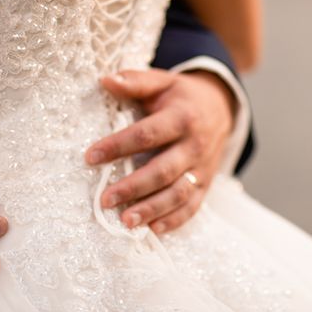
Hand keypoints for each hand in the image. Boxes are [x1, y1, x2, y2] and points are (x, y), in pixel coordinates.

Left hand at [86, 69, 234, 233]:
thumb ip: (135, 82)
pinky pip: (192, 206)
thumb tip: (105, 80)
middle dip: (134, 187)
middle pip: (163, 170)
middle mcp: (195, 145)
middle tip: (105, 200)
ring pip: (178, 193)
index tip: (90, 156)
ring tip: (126, 221)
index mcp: (182, 118)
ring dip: (152, 209)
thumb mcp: (162, 81)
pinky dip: (174, 220)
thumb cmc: (181, 96)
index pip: (147, 134)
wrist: (221, 107)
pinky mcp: (206, 183)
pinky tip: (153, 230)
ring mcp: (202, 167)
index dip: (118, 146)